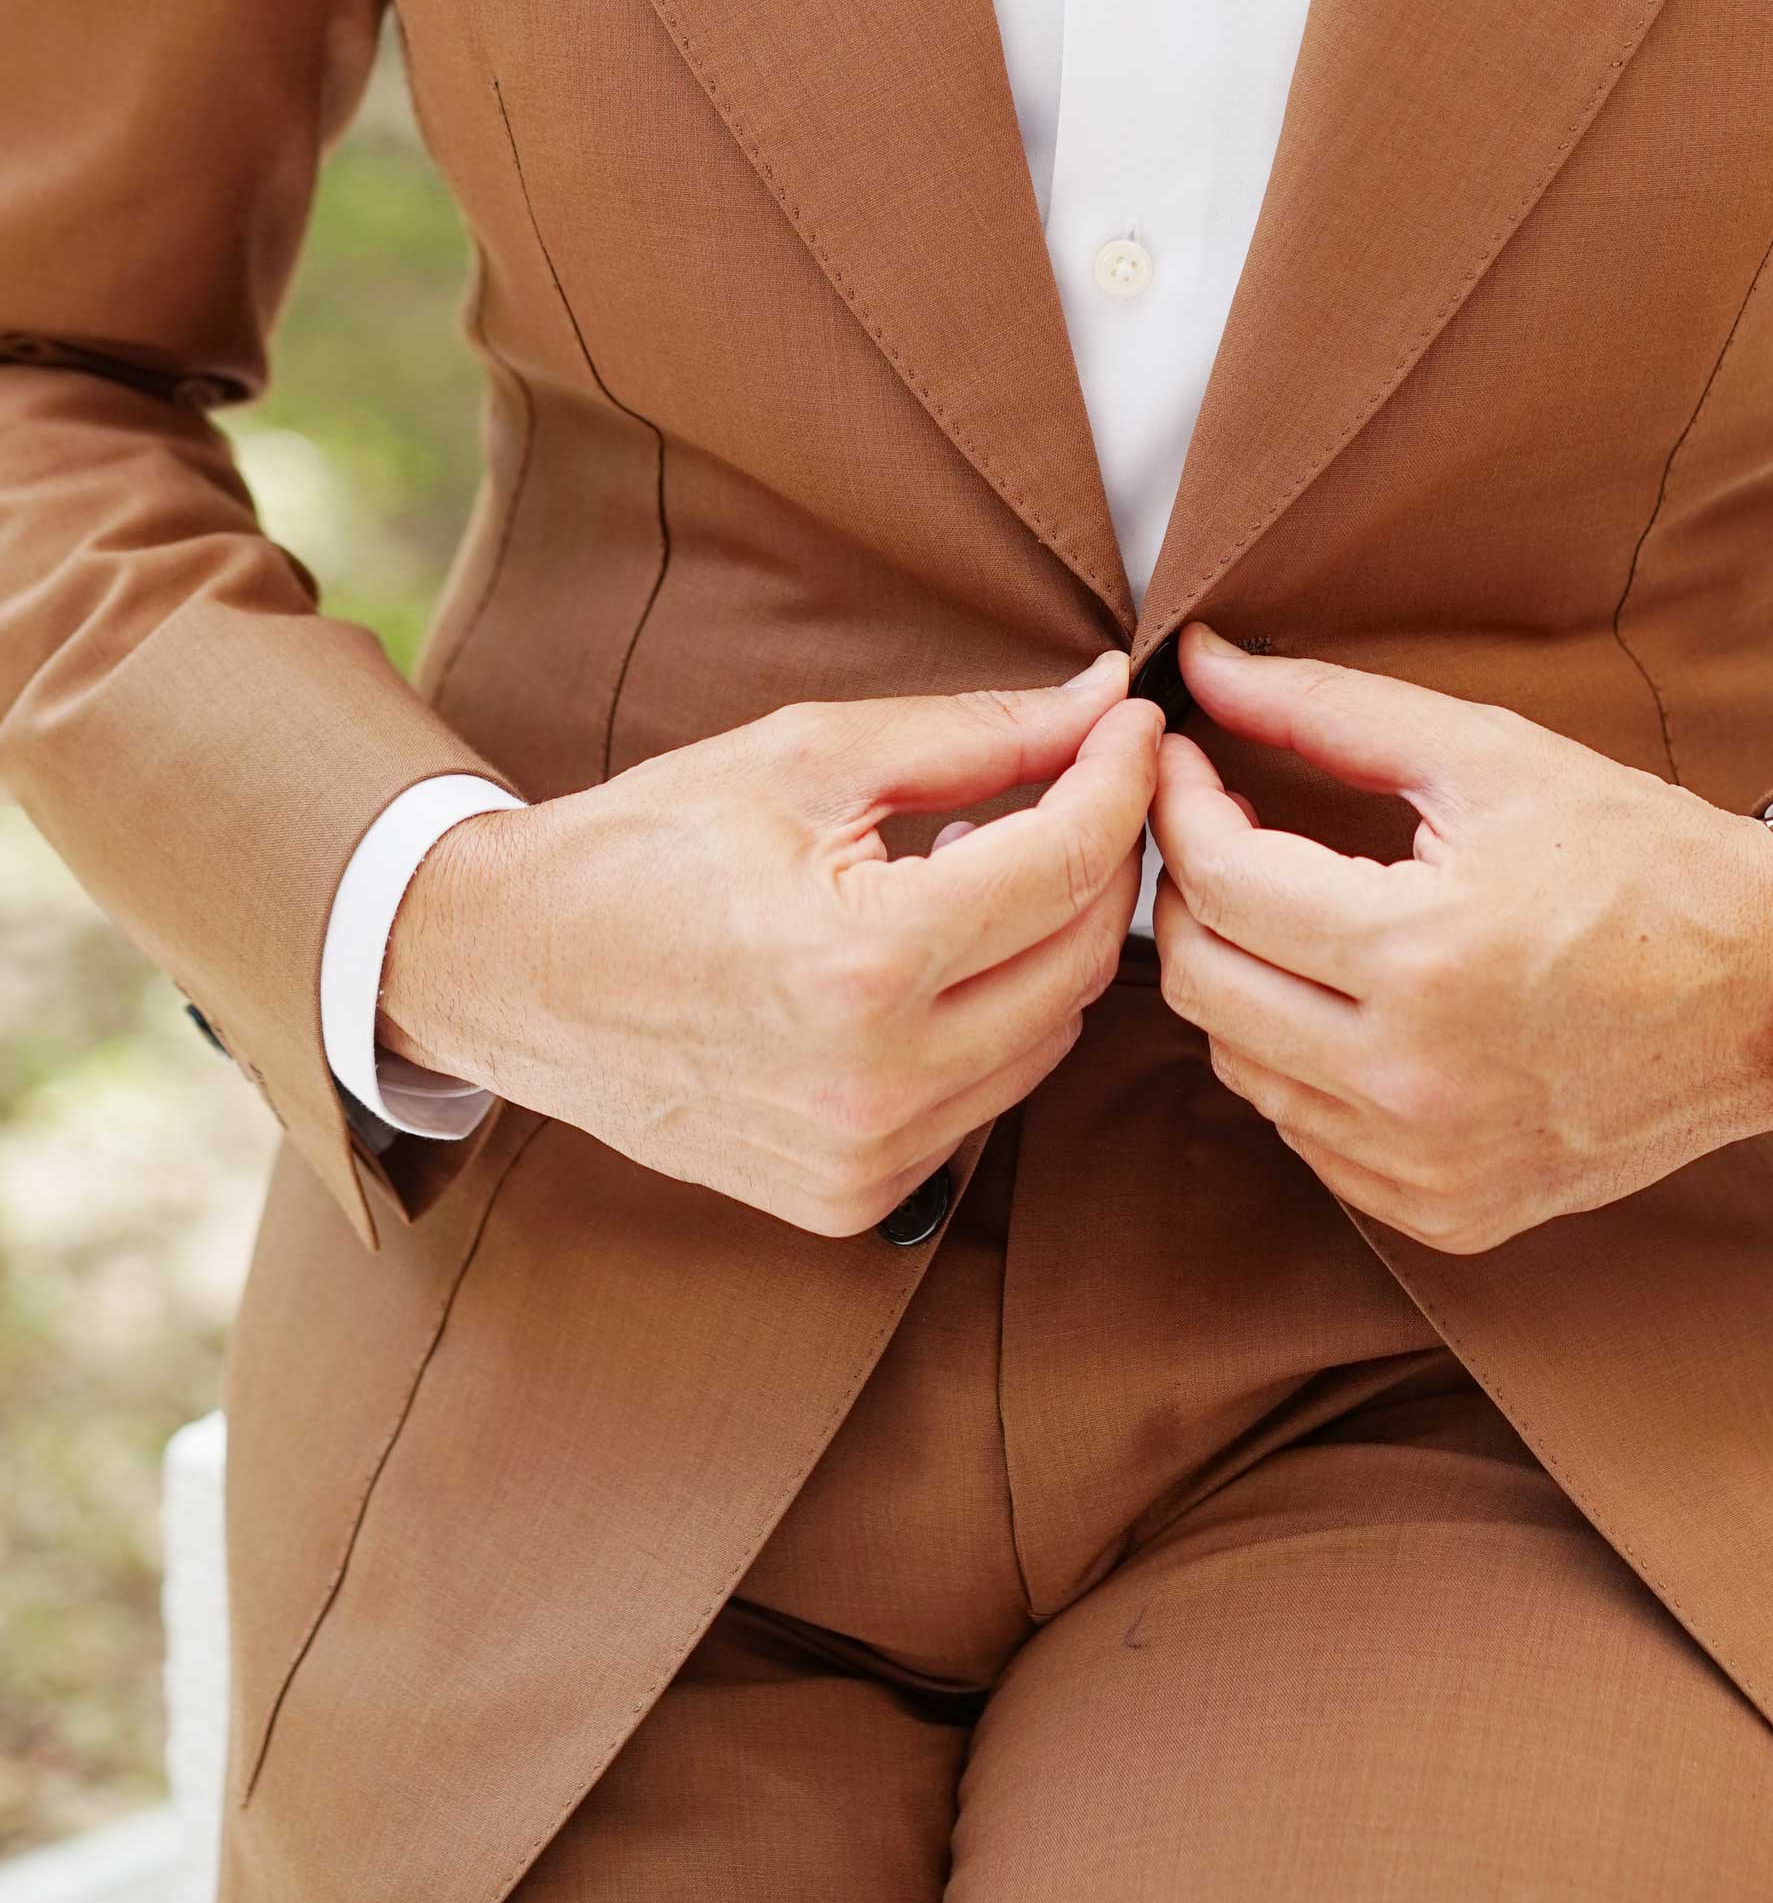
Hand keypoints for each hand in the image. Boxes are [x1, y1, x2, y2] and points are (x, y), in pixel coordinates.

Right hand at [382, 654, 1160, 1236]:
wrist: (512, 971)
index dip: (1120, 776)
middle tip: (1078, 779)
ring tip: (990, 862)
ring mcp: (868, 1158)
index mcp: (864, 963)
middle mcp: (878, 1082)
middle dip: (1100, 855)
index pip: (1069, 861)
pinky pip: (988, 1096)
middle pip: (1085, 955)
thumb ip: (977, 735)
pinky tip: (938, 952)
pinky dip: (995, 1016)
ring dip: (1052, 941)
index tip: (1130, 722)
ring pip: (1054, 1034)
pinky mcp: (853, 1200)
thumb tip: (1103, 702)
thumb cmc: (648, 845)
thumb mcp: (809, 757)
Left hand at [1149, 624, 1772, 1253]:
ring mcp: (1427, 1164)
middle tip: (1218, 829)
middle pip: (1200, 986)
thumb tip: (1205, 664)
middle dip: (1186, 893)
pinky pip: (1308, 1136)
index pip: (1220, 883)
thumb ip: (1328, 709)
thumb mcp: (1490, 756)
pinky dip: (1300, 1063)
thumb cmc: (1641, 857)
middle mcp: (1413, 1081)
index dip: (1177, 807)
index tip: (1184, 760)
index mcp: (1422, 957)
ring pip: (1241, 1067)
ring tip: (1288, 909)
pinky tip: (1348, 1000)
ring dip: (1239, 977)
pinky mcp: (1447, 1213)